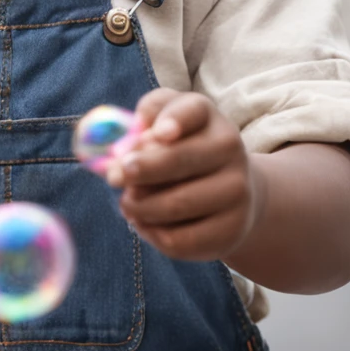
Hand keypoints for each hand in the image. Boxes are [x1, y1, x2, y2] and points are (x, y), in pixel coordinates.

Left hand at [105, 88, 264, 261]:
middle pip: (180, 159)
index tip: (159, 133)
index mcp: (207, 115)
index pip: (192, 110)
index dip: (174, 120)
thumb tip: (121, 145)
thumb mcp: (162, 120)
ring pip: (177, 204)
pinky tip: (142, 222)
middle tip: (112, 177)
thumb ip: (140, 123)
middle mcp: (229, 147)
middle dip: (141, 170)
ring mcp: (236, 190)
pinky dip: (152, 233)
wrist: (228, 189)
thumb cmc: (181, 147)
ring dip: (140, 206)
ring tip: (126, 202)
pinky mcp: (231, 229)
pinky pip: (181, 239)